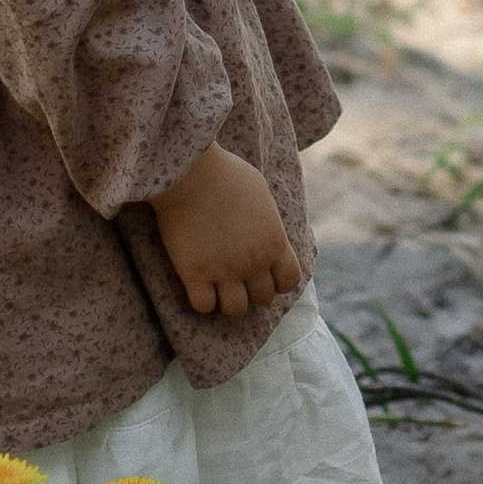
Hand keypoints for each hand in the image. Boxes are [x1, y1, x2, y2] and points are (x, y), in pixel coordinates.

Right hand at [150, 143, 303, 319]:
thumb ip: (268, 220)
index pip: (290, 280)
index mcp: (274, 241)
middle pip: (263, 298)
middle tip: (238, 280)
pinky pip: (204, 306)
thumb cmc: (226, 174)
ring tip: (217, 287)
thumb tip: (267, 229)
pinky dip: (202, 300)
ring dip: (228, 301)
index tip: (266, 276)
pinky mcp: (195, 275)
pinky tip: (197, 285)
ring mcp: (225, 271)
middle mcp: (254, 261)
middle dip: (252, 292)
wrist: (191, 174)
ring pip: (235, 310)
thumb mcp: (261, 194)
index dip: (279, 282)